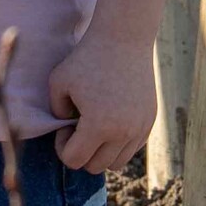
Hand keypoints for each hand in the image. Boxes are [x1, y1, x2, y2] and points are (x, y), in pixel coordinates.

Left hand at [45, 28, 154, 174]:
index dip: (63, 147)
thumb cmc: (87, 58)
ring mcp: (139, 128)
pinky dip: (118, 144)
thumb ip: (56, 113)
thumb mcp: (59, 83)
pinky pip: (131, 149)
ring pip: (116, 163)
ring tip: (94, 126)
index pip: (75, 161)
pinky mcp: (149, 121)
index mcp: (98, 125)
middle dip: (81, 152)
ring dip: (101, 152)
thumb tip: (66, 131)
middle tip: (78, 125)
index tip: (65, 126)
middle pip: (95, 167)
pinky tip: (110, 120)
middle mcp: (122, 133)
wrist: (124, 38)